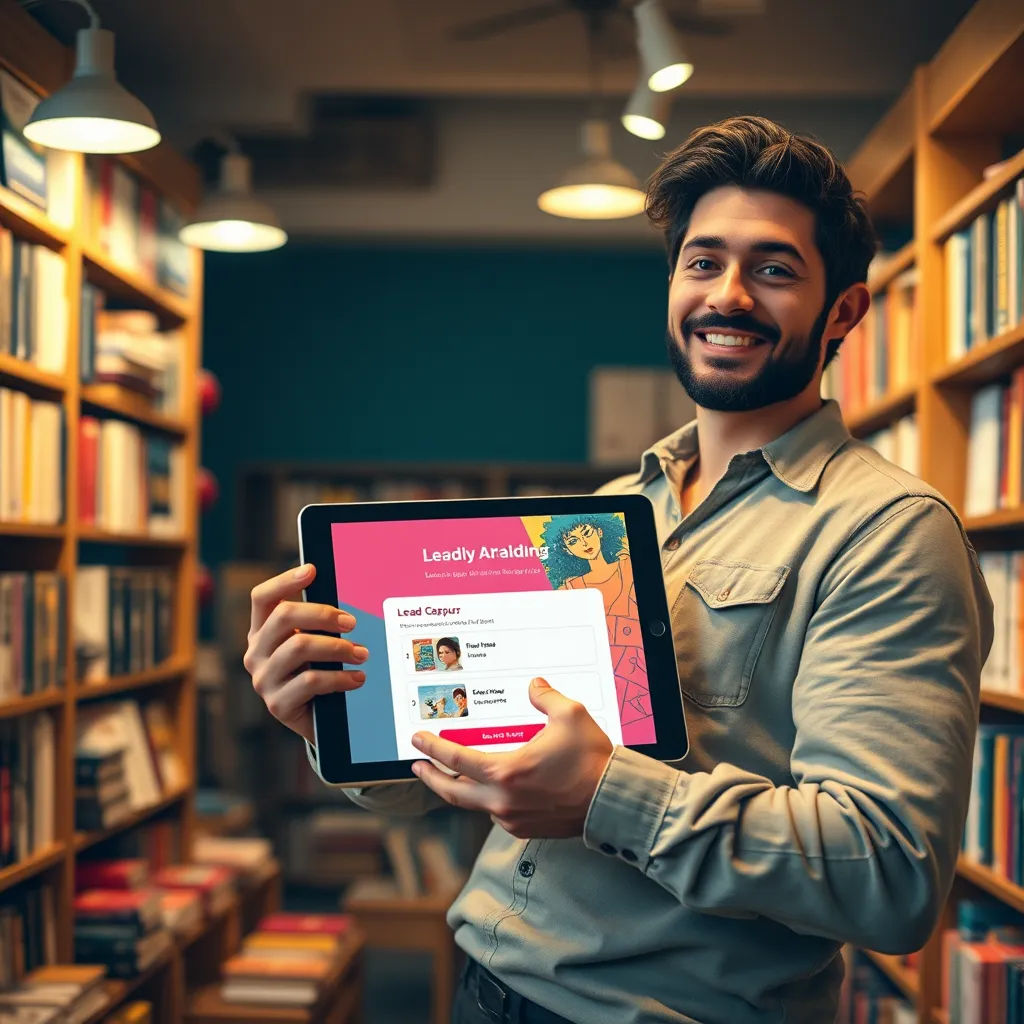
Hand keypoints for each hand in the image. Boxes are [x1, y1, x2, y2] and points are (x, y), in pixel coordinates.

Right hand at [244, 564, 368, 742]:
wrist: (313, 720)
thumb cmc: (315, 672)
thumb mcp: (312, 645)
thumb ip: (315, 624)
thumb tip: (340, 606)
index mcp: (260, 632)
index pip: (262, 598)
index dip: (284, 581)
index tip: (312, 570)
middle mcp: (255, 653)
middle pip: (284, 617)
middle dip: (323, 614)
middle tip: (352, 622)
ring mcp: (263, 679)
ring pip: (299, 647)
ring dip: (338, 648)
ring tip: (361, 654)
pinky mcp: (277, 704)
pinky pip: (312, 681)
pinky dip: (340, 677)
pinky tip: (357, 678)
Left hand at [409, 678, 613, 838]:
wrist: (614, 801)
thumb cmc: (592, 760)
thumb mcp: (569, 715)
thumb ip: (546, 696)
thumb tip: (535, 686)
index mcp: (505, 772)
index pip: (455, 760)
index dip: (432, 748)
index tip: (417, 740)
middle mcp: (503, 800)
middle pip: (453, 792)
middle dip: (431, 778)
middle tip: (419, 767)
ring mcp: (514, 818)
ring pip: (476, 803)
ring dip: (463, 788)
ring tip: (458, 774)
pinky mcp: (527, 828)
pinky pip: (499, 812)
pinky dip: (490, 798)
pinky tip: (495, 786)